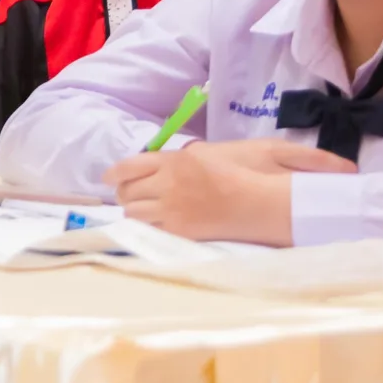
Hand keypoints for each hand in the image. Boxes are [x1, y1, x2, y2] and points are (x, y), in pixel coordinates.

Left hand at [105, 139, 354, 244]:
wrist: (271, 206)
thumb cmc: (265, 176)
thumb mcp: (265, 151)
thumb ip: (245, 152)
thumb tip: (264, 159)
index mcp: (182, 159)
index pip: (133, 163)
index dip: (118, 172)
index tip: (112, 178)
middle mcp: (170, 182)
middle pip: (128, 189)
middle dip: (126, 193)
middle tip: (132, 196)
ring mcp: (173, 208)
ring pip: (133, 210)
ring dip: (135, 210)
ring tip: (144, 212)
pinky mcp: (181, 231)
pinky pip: (148, 229)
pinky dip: (145, 228)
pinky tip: (152, 228)